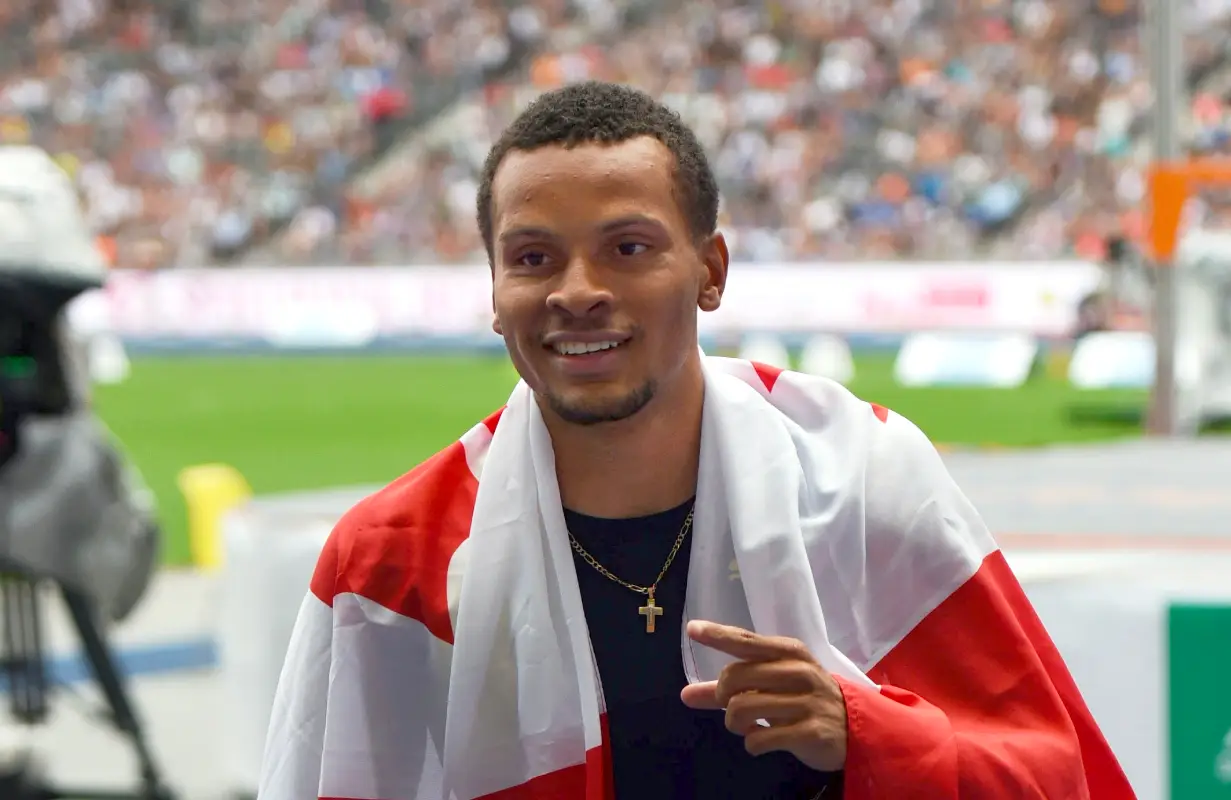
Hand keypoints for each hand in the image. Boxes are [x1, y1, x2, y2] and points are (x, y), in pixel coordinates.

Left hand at [679, 620, 847, 770]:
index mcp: (789, 652)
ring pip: (742, 708)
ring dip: (733, 723)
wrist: (855, 727)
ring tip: (744, 726)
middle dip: (720, 696)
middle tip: (728, 704)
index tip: (693, 629)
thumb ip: (729, 688)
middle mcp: (799, 671)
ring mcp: (806, 701)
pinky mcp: (810, 731)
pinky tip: (759, 741)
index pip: (747, 640)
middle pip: (735, 677)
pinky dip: (751, 743)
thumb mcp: (772, 685)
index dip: (718, 635)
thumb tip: (685, 695)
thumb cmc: (804, 698)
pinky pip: (760, 739)